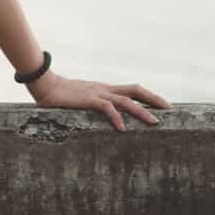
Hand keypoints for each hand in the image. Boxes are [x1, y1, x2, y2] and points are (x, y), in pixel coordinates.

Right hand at [26, 70, 171, 130]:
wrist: (44, 85)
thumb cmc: (60, 95)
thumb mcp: (81, 100)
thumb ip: (92, 106)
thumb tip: (101, 117)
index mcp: (104, 89)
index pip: (132, 90)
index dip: (148, 96)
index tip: (163, 105)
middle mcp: (104, 89)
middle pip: (135, 90)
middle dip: (154, 98)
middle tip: (170, 109)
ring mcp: (97, 93)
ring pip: (126, 100)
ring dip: (142, 111)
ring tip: (155, 122)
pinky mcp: (88, 99)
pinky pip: (107, 108)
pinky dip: (116, 118)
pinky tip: (122, 129)